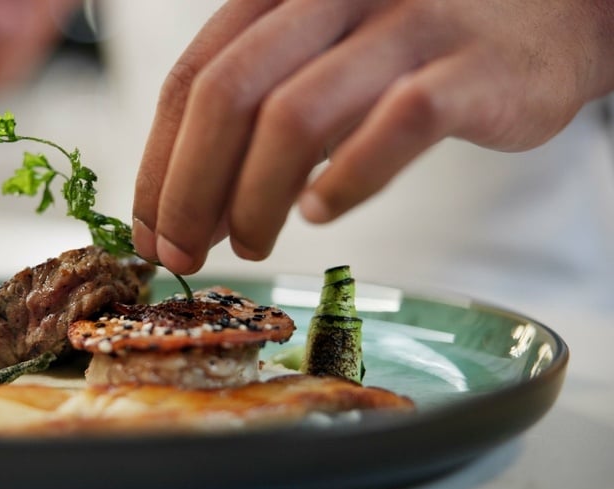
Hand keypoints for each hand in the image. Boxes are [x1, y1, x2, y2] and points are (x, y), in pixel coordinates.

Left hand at [132, 0, 613, 274]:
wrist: (550, 14)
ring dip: (254, 198)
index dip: (158, 164)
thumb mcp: (319, 59)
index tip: (148, 231)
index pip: (190, 80)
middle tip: (182, 254)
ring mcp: (403, 24)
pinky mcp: (467, 69)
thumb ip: (257, 117)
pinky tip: (322, 212)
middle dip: (189, 191)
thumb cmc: (414, 45)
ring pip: (294, 117)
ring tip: (250, 244)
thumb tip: (189, 209)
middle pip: (226, 96)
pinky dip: (345, 181)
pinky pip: (392, 127)